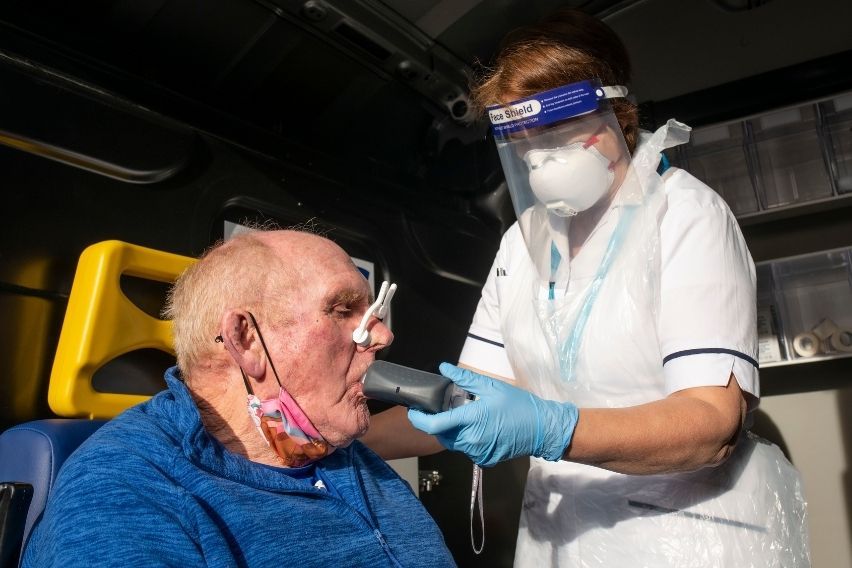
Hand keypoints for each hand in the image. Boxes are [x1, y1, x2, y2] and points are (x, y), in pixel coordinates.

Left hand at [407, 363, 577, 466]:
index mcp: (470, 420)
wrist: (541, 429)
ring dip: (452, 431)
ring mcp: (477, 453)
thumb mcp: (491, 387)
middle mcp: (470, 441)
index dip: (418, 419)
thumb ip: (464, 379)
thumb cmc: (517, 404)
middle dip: (437, 423)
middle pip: (441, 435)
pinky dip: (466, 439)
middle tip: (443, 408)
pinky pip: (467, 449)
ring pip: (453, 443)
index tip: (412, 411)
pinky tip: (477, 428)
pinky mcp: (484, 460)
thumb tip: (444, 368)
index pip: (434, 425)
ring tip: (463, 416)